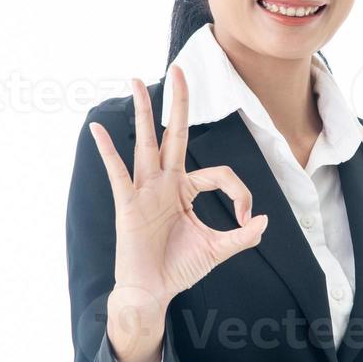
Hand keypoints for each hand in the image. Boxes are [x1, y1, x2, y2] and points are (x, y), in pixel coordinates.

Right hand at [89, 64, 268, 310]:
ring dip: (144, 112)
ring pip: (146, 144)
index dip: (240, 192)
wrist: (152, 292)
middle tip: (180, 69)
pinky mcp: (128, 204)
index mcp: (186, 190)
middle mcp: (165, 183)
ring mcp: (146, 190)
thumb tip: (264, 221)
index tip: (248, 219)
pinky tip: (98, 130)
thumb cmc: (179, 269)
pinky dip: (107, 151)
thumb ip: (242, 236)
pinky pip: (117, 172)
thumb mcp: (218, 250)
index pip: (218, 173)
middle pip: (174, 135)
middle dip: (179, 103)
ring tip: (136, 81)